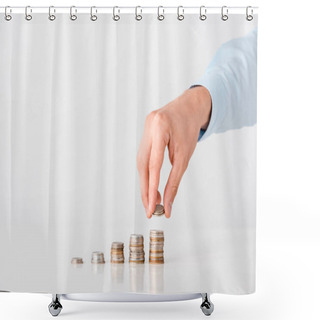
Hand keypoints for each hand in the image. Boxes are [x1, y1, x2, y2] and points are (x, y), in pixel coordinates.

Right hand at [137, 86, 210, 217]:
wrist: (189, 107)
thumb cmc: (189, 130)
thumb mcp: (185, 155)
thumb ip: (175, 180)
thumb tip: (168, 204)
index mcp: (160, 127)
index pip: (154, 164)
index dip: (152, 188)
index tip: (152, 207)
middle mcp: (149, 126)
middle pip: (142, 165)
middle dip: (145, 189)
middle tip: (150, 209)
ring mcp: (144, 128)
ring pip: (141, 162)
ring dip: (146, 182)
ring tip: (152, 200)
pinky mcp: (144, 132)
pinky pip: (143, 155)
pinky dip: (147, 172)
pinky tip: (151, 183)